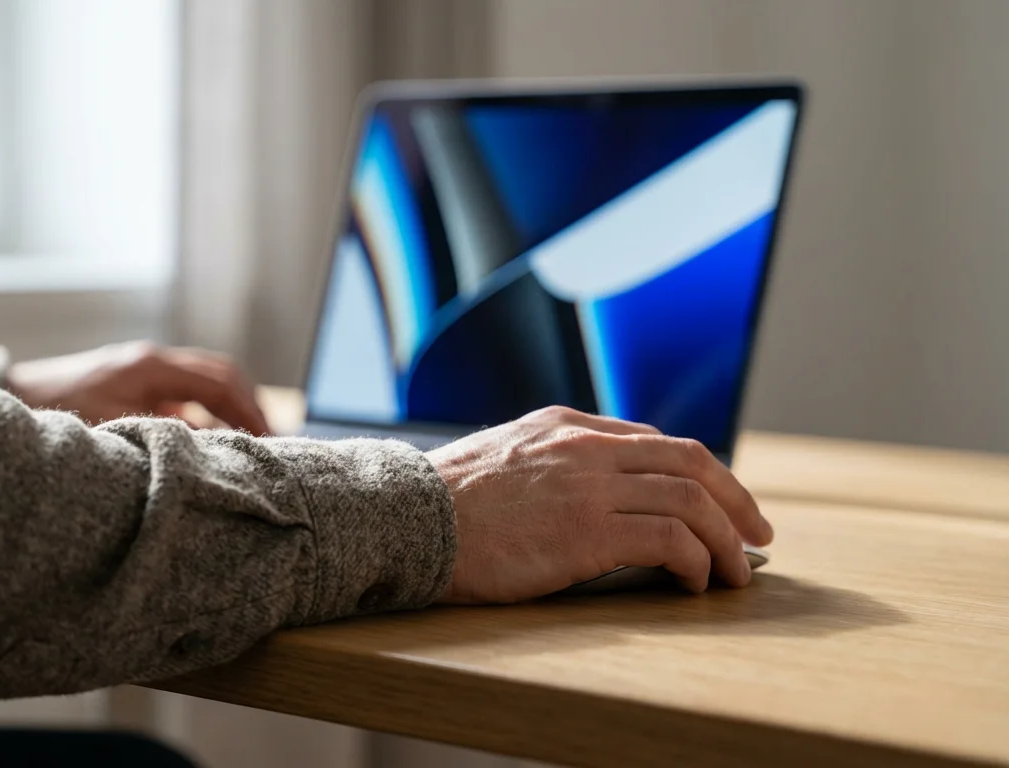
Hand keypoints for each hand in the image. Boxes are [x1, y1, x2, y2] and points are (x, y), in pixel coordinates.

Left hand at [5, 341, 270, 435]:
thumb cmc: (58, 411)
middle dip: (252, 407)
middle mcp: (155, 361)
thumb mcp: (112, 428)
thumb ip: (163, 436)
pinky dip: (210, 415)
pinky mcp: (140, 384)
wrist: (17, 395)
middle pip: (224, 374)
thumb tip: (211, 448)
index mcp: (151, 366)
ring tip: (255, 444)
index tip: (270, 442)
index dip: (250, 412)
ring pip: (210, 383)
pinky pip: (189, 395)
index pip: (220, 383)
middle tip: (275, 441)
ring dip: (234, 409)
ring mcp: (148, 370)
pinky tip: (217, 443)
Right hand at [426, 406, 772, 602]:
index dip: (701, 474)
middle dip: (737, 501)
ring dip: (726, 540)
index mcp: (566, 427)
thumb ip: (550, 460)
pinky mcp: (586, 530)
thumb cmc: (445, 504)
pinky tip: (693, 583)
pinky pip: (668, 539)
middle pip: (691, 461)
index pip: (657, 441)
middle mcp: (586, 447)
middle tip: (758, 535)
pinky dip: (695, 561)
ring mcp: (588, 486)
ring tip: (736, 573)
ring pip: (691, 500)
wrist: (407, 520)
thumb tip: (591, 489)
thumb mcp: (502, 456)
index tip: (720, 505)